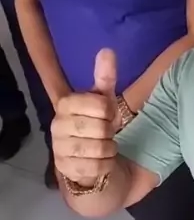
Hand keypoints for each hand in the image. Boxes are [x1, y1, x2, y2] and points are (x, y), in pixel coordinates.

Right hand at [52, 49, 120, 185]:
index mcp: (65, 103)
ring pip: (99, 148)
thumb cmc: (96, 125)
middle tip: (106, 134)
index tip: (106, 115)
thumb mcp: (104, 101)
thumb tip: (107, 50)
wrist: (90, 159)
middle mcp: (57, 124)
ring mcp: (59, 148)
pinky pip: (96, 166)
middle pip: (101, 127)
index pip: (101, 104)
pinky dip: (106, 165)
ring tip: (104, 147)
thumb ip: (105, 77)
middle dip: (110, 132)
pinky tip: (101, 162)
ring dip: (109, 149)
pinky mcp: (65, 169)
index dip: (110, 112)